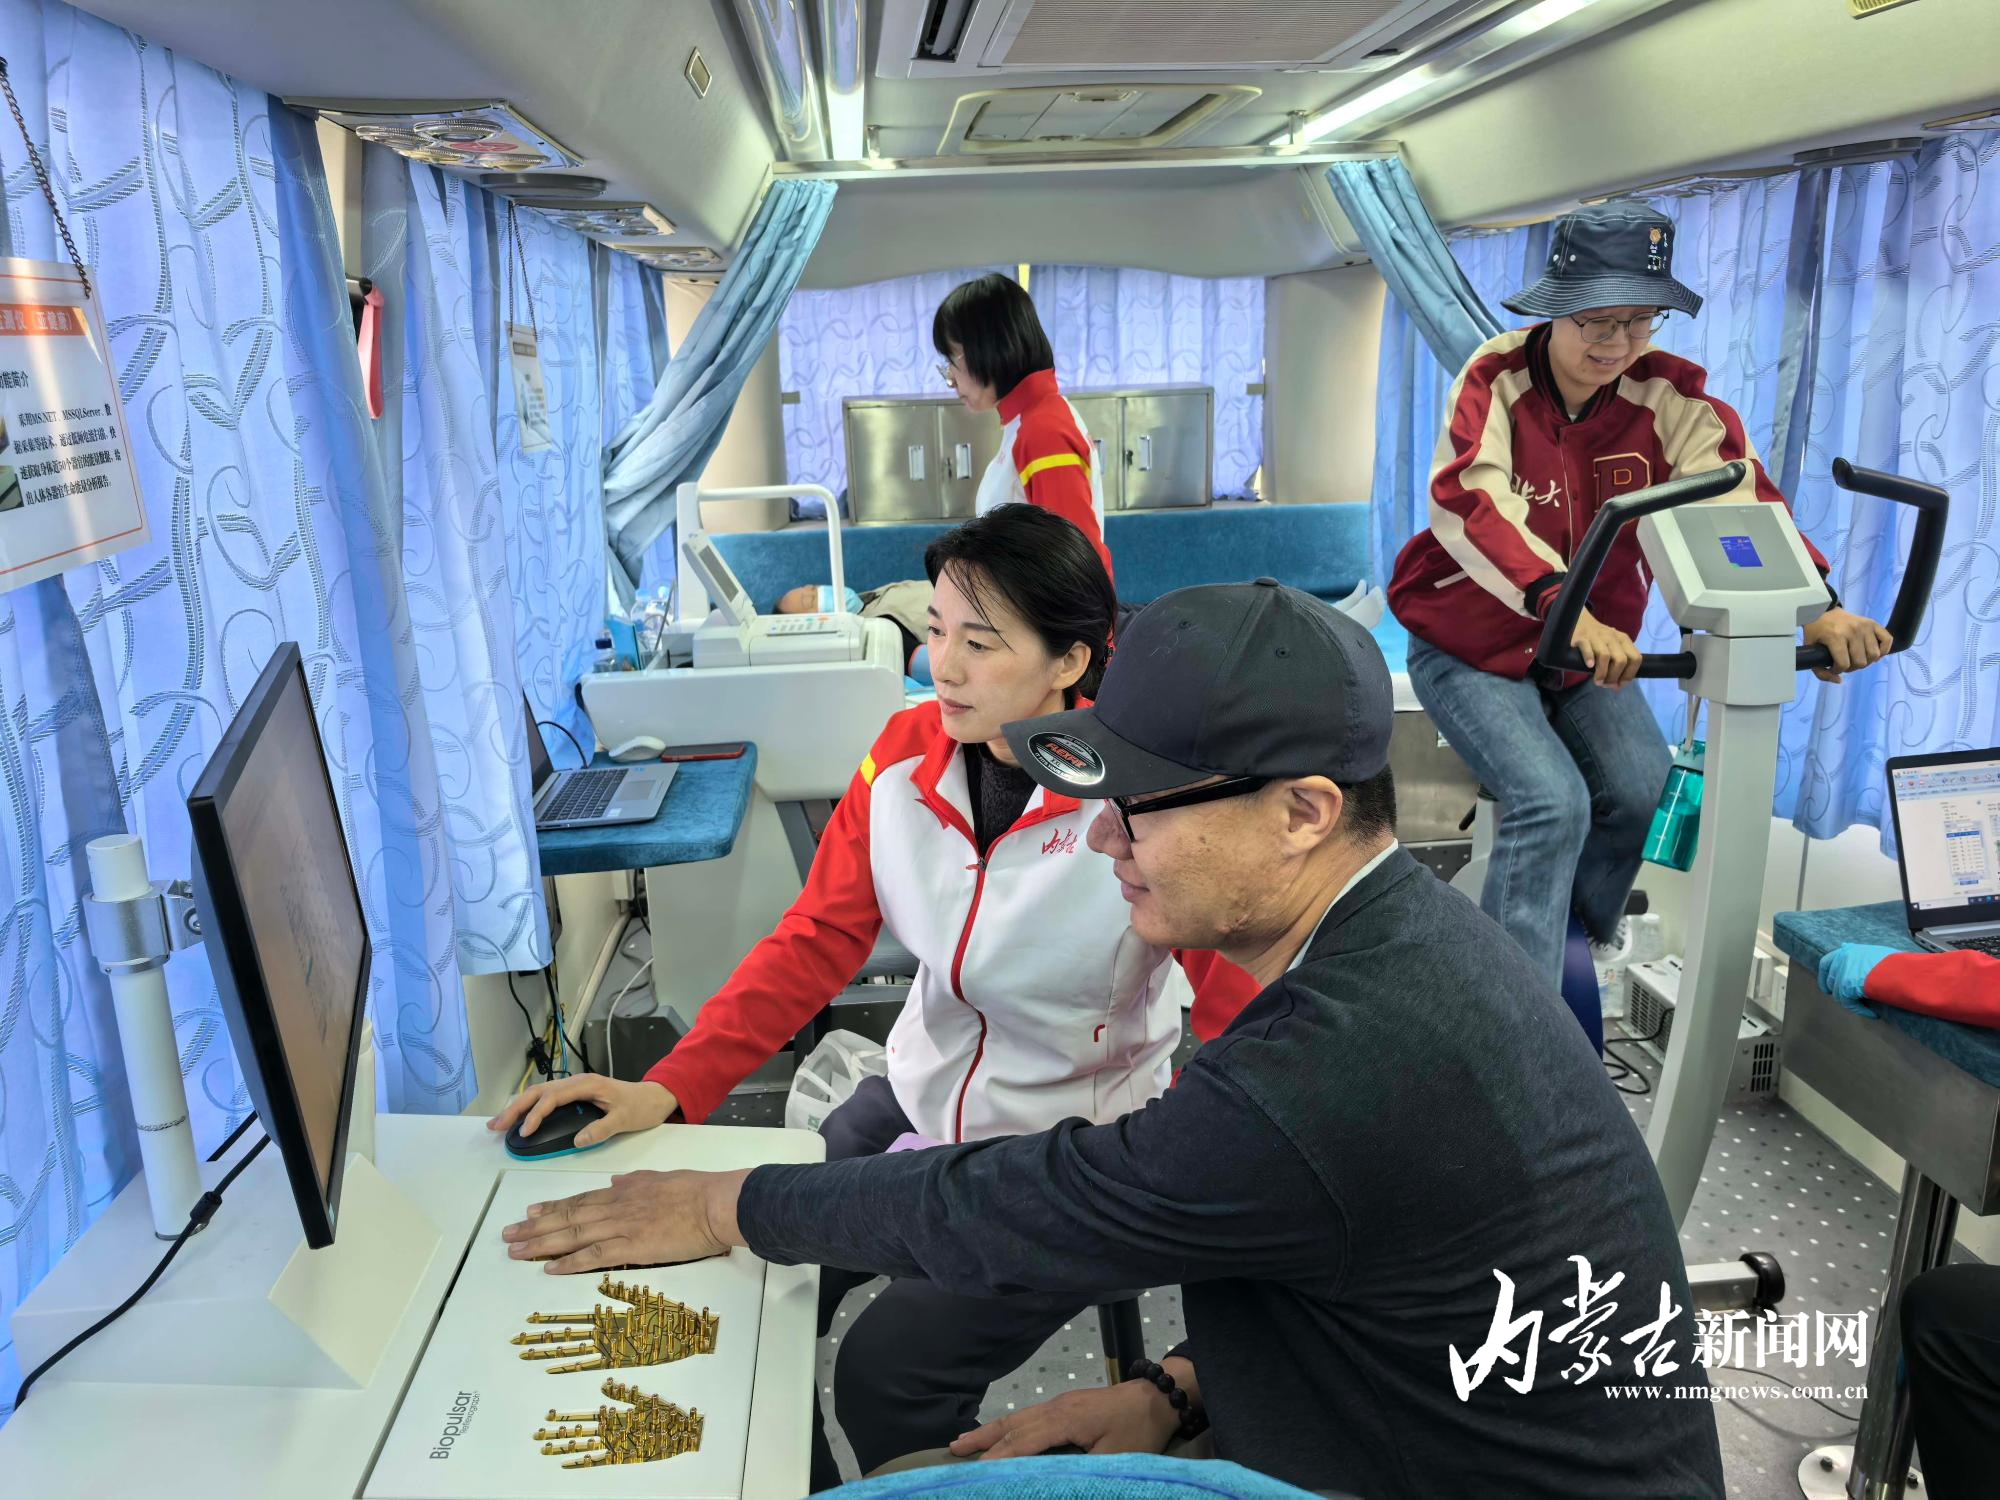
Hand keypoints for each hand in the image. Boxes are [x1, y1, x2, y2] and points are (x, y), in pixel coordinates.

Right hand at [488, 1074, 676, 1150]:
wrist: (654, 1097)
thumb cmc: (641, 1106)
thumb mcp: (625, 1119)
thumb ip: (602, 1129)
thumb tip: (577, 1141)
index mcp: (587, 1084)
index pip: (552, 1098)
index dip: (535, 1114)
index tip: (524, 1132)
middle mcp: (577, 1082)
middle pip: (538, 1092)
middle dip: (515, 1108)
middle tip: (495, 1126)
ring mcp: (575, 1087)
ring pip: (539, 1093)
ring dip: (518, 1107)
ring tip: (499, 1123)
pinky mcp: (575, 1094)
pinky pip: (546, 1098)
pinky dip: (529, 1107)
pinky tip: (519, 1119)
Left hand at [502, 1168, 748, 1273]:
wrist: (716, 1203)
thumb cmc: (696, 1190)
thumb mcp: (660, 1177)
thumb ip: (635, 1181)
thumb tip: (615, 1181)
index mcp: (623, 1191)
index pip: (579, 1200)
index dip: (552, 1208)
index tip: (529, 1213)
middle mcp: (615, 1207)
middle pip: (567, 1218)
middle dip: (534, 1228)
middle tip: (508, 1235)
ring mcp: (622, 1227)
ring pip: (573, 1236)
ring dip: (541, 1244)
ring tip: (517, 1252)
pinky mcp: (633, 1247)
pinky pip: (594, 1256)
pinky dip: (570, 1262)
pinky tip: (550, 1269)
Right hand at [949, 1380, 1178, 1461]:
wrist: (1159, 1398)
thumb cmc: (1138, 1431)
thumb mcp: (1114, 1460)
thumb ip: (1082, 1475)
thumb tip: (1058, 1484)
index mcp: (1065, 1421)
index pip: (1023, 1442)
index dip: (1000, 1457)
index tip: (977, 1471)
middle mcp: (1056, 1408)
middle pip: (1013, 1425)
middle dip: (983, 1440)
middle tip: (954, 1450)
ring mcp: (1060, 1403)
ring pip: (1018, 1417)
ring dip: (992, 1430)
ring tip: (965, 1440)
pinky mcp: (1067, 1404)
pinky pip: (1029, 1415)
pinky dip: (1009, 1426)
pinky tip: (1002, 1433)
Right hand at [1570, 608, 1642, 688]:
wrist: (1580, 622)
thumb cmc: (1599, 640)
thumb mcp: (1613, 647)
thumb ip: (1617, 664)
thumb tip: (1617, 686)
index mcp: (1624, 640)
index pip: (1635, 658)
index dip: (1629, 674)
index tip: (1619, 684)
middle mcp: (1612, 637)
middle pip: (1621, 660)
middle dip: (1614, 676)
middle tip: (1606, 684)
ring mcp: (1597, 636)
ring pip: (1605, 656)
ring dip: (1602, 673)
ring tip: (1598, 681)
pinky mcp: (1582, 637)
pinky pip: (1587, 648)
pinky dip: (1589, 658)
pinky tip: (1589, 666)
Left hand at [1801, 608, 1891, 683]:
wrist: (1823, 610)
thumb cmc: (1816, 631)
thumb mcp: (1810, 649)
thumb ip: (1819, 671)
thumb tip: (1839, 681)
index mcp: (1836, 636)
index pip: (1844, 664)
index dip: (1837, 670)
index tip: (1833, 667)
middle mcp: (1853, 631)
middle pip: (1861, 662)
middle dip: (1851, 667)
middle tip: (1845, 662)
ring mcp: (1865, 626)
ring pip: (1874, 655)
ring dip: (1865, 661)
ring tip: (1856, 658)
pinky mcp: (1873, 623)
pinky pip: (1887, 640)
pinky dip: (1883, 650)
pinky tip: (1873, 654)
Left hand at [1817, 944, 1897, 1016]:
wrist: (1899, 969)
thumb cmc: (1895, 962)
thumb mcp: (1877, 954)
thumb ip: (1862, 957)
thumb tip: (1855, 958)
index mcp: (1848, 950)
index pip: (1827, 962)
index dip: (1825, 976)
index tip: (1827, 986)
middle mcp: (1842, 959)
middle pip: (1831, 979)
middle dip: (1836, 990)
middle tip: (1844, 999)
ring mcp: (1842, 972)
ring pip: (1839, 993)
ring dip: (1850, 1002)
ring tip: (1863, 1007)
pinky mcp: (1846, 986)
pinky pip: (1848, 1002)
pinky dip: (1859, 1010)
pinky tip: (1871, 1014)